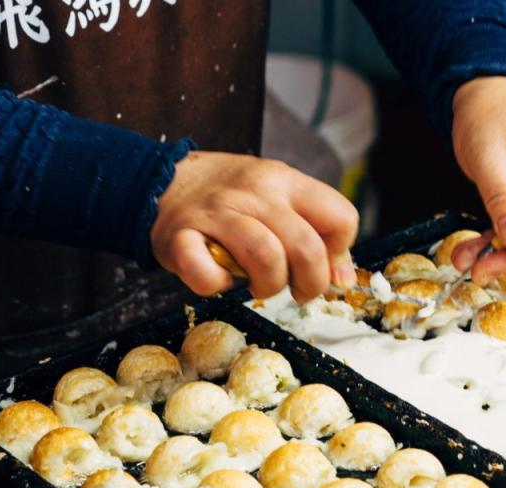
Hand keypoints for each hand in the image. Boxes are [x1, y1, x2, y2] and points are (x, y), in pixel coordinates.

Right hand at [151, 151, 358, 301]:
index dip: (338, 253)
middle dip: (310, 283)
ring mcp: (216, 214)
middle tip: (297, 290)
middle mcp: (255, 193)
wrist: (162, 180)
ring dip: (269, 285)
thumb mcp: (280, 200)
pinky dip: (216, 286)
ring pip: (265, 257)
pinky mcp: (180, 238)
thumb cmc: (232, 199)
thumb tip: (343, 282)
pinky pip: (206, 275)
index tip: (321, 265)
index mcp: (286, 181)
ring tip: (259, 285)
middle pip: (306, 246)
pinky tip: (217, 278)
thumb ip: (316, 234)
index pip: (341, 218)